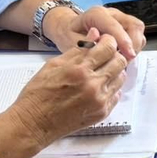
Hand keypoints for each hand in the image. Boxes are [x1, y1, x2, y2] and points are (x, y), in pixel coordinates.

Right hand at [7, 35, 127, 145]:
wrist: (34, 123)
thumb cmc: (39, 93)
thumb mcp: (54, 64)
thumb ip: (78, 50)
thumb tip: (95, 34)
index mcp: (79, 70)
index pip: (108, 48)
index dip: (109, 41)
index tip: (105, 41)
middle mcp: (93, 85)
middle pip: (120, 62)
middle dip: (114, 54)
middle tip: (105, 55)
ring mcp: (99, 100)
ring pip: (121, 78)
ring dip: (114, 71)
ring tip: (101, 71)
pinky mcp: (102, 112)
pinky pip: (116, 94)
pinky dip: (111, 87)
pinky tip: (99, 86)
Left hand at [45, 4, 145, 57]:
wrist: (68, 29)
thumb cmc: (70, 35)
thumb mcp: (72, 42)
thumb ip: (89, 47)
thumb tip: (106, 52)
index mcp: (96, 14)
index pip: (115, 26)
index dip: (123, 41)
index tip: (128, 56)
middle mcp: (111, 13)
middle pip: (133, 25)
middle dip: (133, 44)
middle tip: (127, 61)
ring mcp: (120, 18)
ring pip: (138, 29)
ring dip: (135, 46)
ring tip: (124, 59)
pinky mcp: (125, 25)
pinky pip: (137, 34)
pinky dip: (134, 46)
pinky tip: (124, 55)